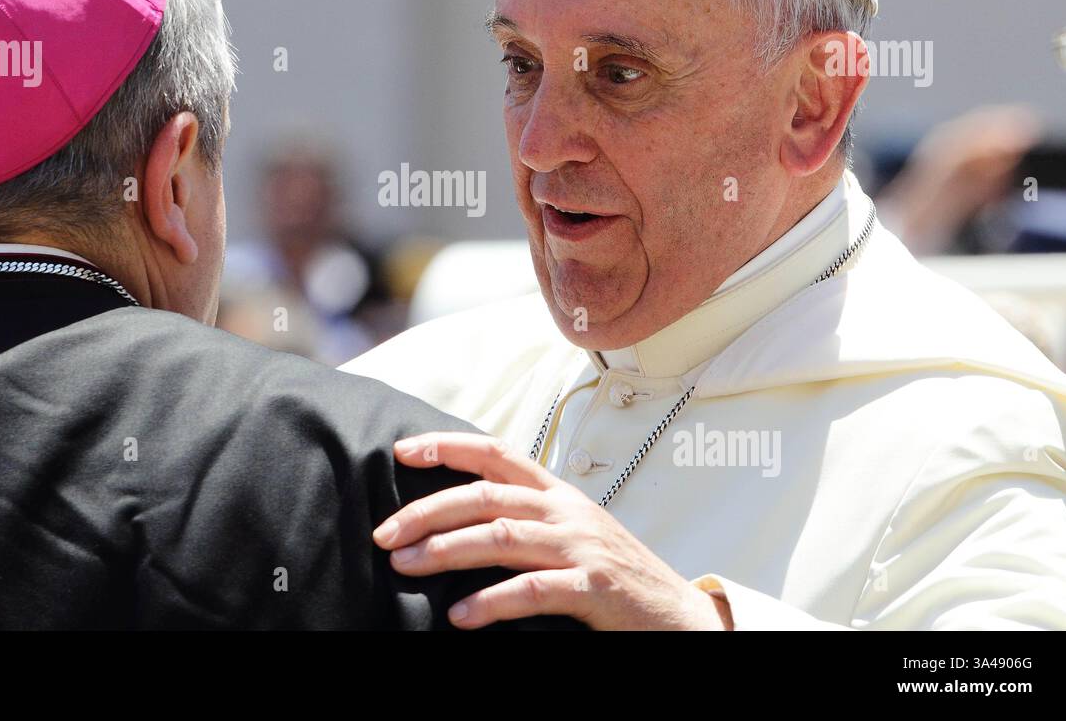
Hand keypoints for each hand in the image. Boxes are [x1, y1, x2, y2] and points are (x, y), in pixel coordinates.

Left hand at [373, 431, 732, 629]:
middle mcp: (566, 511)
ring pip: (500, 536)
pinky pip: (533, 590)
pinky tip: (459, 615)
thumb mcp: (572, 534)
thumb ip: (526, 520)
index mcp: (558, 494)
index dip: (448, 447)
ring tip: (404, 566)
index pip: (496, 453)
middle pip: (485, 495)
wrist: (681, 617)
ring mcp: (581, 547)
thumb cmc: (616, 576)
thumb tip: (458, 521)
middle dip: (427, 510)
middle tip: (384, 532)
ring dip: (445, 551)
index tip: (403, 451)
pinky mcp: (593, 587)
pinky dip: (491, 602)